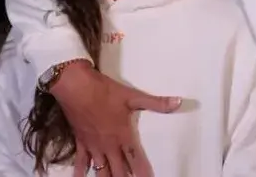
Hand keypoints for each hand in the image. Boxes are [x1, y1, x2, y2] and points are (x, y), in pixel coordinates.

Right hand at [49, 61, 180, 176]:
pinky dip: (81, 172)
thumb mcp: (133, 96)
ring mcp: (94, 146)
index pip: (136, 160)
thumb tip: (178, 102)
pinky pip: (81, 162)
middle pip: (119, 170)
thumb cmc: (106, 92)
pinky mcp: (81, 142)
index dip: (143, 172)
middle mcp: (109, 145)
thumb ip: (157, 103)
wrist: (77, 88)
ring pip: (101, 170)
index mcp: (124, 135)